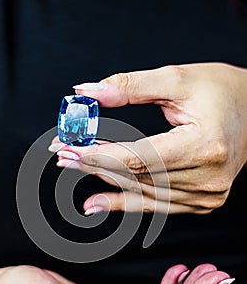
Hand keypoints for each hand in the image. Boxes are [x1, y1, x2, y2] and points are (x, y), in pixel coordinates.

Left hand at [51, 63, 246, 213]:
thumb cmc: (221, 90)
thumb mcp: (177, 78)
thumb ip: (130, 86)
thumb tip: (85, 92)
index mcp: (205, 145)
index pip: (140, 157)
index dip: (100, 154)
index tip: (68, 147)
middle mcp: (208, 178)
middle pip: (136, 176)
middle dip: (94, 163)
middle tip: (61, 152)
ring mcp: (206, 195)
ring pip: (141, 191)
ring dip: (103, 178)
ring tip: (72, 165)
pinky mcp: (201, 202)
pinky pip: (154, 205)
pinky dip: (123, 201)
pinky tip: (94, 203)